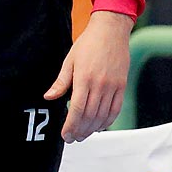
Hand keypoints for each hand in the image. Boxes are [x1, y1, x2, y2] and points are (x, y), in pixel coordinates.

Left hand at [45, 9, 131, 141]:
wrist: (111, 32)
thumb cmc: (87, 45)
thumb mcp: (69, 60)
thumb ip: (61, 82)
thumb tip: (49, 97)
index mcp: (84, 78)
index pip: (77, 109)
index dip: (71, 125)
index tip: (65, 135)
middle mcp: (100, 85)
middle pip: (90, 115)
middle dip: (80, 130)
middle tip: (72, 139)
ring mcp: (113, 86)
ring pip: (103, 115)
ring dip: (93, 129)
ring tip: (83, 135)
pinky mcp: (122, 86)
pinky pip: (115, 109)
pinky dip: (107, 121)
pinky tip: (99, 126)